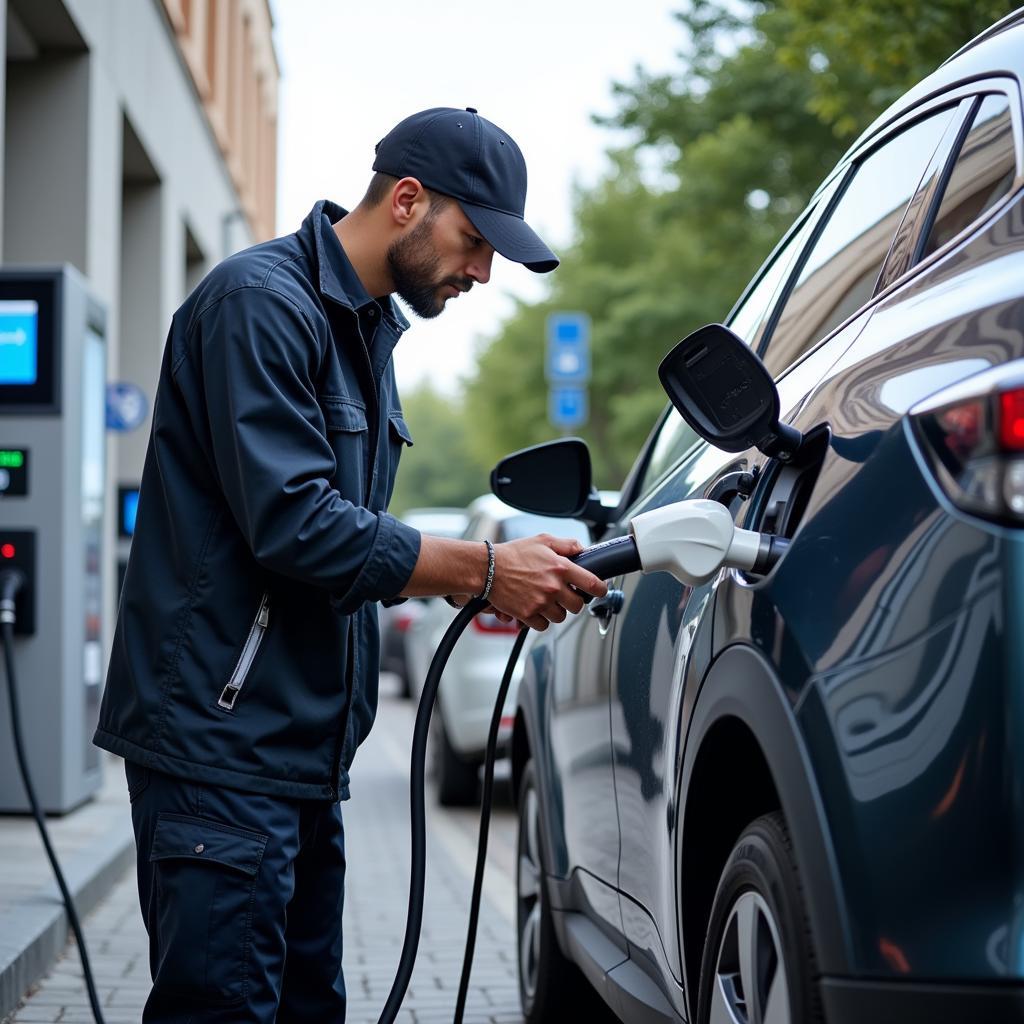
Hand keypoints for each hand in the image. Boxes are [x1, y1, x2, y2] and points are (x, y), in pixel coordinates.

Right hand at [486, 534, 607, 630]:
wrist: (487, 569)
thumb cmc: (513, 554)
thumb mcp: (542, 541)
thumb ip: (566, 545)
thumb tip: (582, 549)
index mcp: (561, 567)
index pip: (593, 584)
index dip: (600, 589)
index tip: (599, 591)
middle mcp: (553, 587)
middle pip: (578, 606)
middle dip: (573, 601)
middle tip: (564, 595)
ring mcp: (541, 602)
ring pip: (561, 617)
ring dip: (556, 611)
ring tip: (545, 600)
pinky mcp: (528, 614)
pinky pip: (543, 626)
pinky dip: (540, 620)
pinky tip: (534, 608)